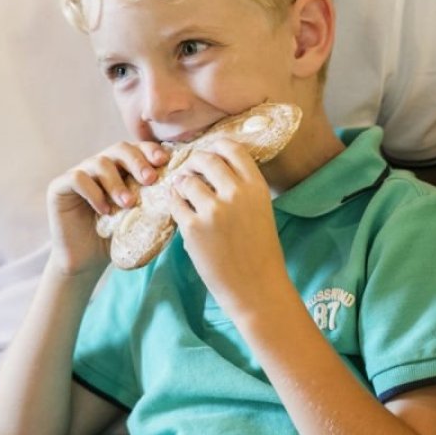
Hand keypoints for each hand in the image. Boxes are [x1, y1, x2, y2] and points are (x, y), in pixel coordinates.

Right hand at [46, 141, 168, 274]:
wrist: (86, 261)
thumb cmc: (115, 238)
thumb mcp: (140, 218)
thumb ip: (155, 202)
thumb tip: (183, 192)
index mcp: (120, 168)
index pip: (136, 149)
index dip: (150, 150)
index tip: (164, 162)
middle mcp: (99, 166)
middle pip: (119, 148)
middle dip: (137, 161)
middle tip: (149, 180)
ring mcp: (79, 173)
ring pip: (99, 162)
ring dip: (117, 182)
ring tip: (128, 204)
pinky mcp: (59, 186)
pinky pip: (77, 178)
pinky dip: (93, 192)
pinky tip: (104, 210)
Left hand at [170, 138, 290, 316]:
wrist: (256, 288)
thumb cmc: (259, 251)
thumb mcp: (261, 210)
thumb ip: (241, 187)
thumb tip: (214, 164)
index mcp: (256, 187)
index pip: (232, 149)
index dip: (216, 146)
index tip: (209, 152)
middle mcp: (236, 194)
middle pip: (205, 159)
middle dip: (193, 163)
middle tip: (190, 172)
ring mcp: (213, 210)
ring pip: (186, 181)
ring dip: (182, 185)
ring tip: (185, 195)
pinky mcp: (193, 228)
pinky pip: (175, 204)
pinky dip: (175, 205)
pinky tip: (180, 211)